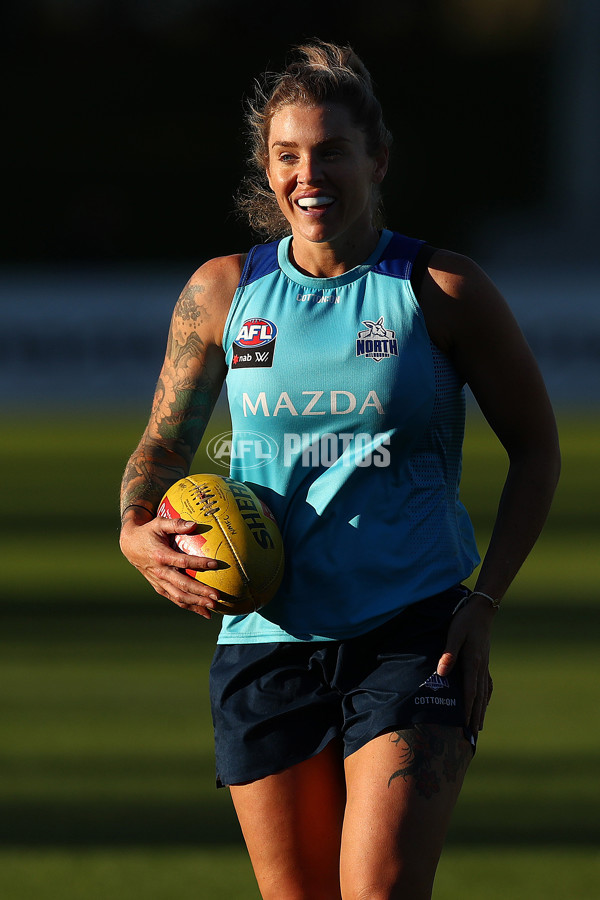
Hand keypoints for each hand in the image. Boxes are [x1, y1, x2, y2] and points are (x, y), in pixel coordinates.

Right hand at [120, 515, 220, 618]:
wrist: (129, 545)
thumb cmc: (148, 532)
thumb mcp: (159, 523)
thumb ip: (176, 524)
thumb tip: (194, 524)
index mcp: (161, 556)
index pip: (183, 562)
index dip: (199, 563)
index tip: (216, 564)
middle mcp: (160, 572)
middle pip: (182, 585)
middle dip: (200, 592)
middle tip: (217, 596)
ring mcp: (159, 582)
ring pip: (178, 596)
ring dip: (196, 603)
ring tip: (213, 607)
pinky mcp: (159, 587)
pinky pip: (174, 598)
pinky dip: (189, 606)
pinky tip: (203, 611)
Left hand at [436, 596, 495, 733]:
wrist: (481, 610)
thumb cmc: (464, 621)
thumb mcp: (454, 634)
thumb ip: (448, 653)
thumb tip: (442, 672)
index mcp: (473, 662)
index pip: (470, 691)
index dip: (467, 709)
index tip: (465, 725)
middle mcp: (481, 666)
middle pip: (479, 696)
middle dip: (475, 716)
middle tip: (473, 735)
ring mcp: (484, 664)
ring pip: (483, 692)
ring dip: (481, 709)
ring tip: (479, 726)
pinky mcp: (484, 660)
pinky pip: (486, 683)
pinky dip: (485, 696)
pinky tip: (485, 702)